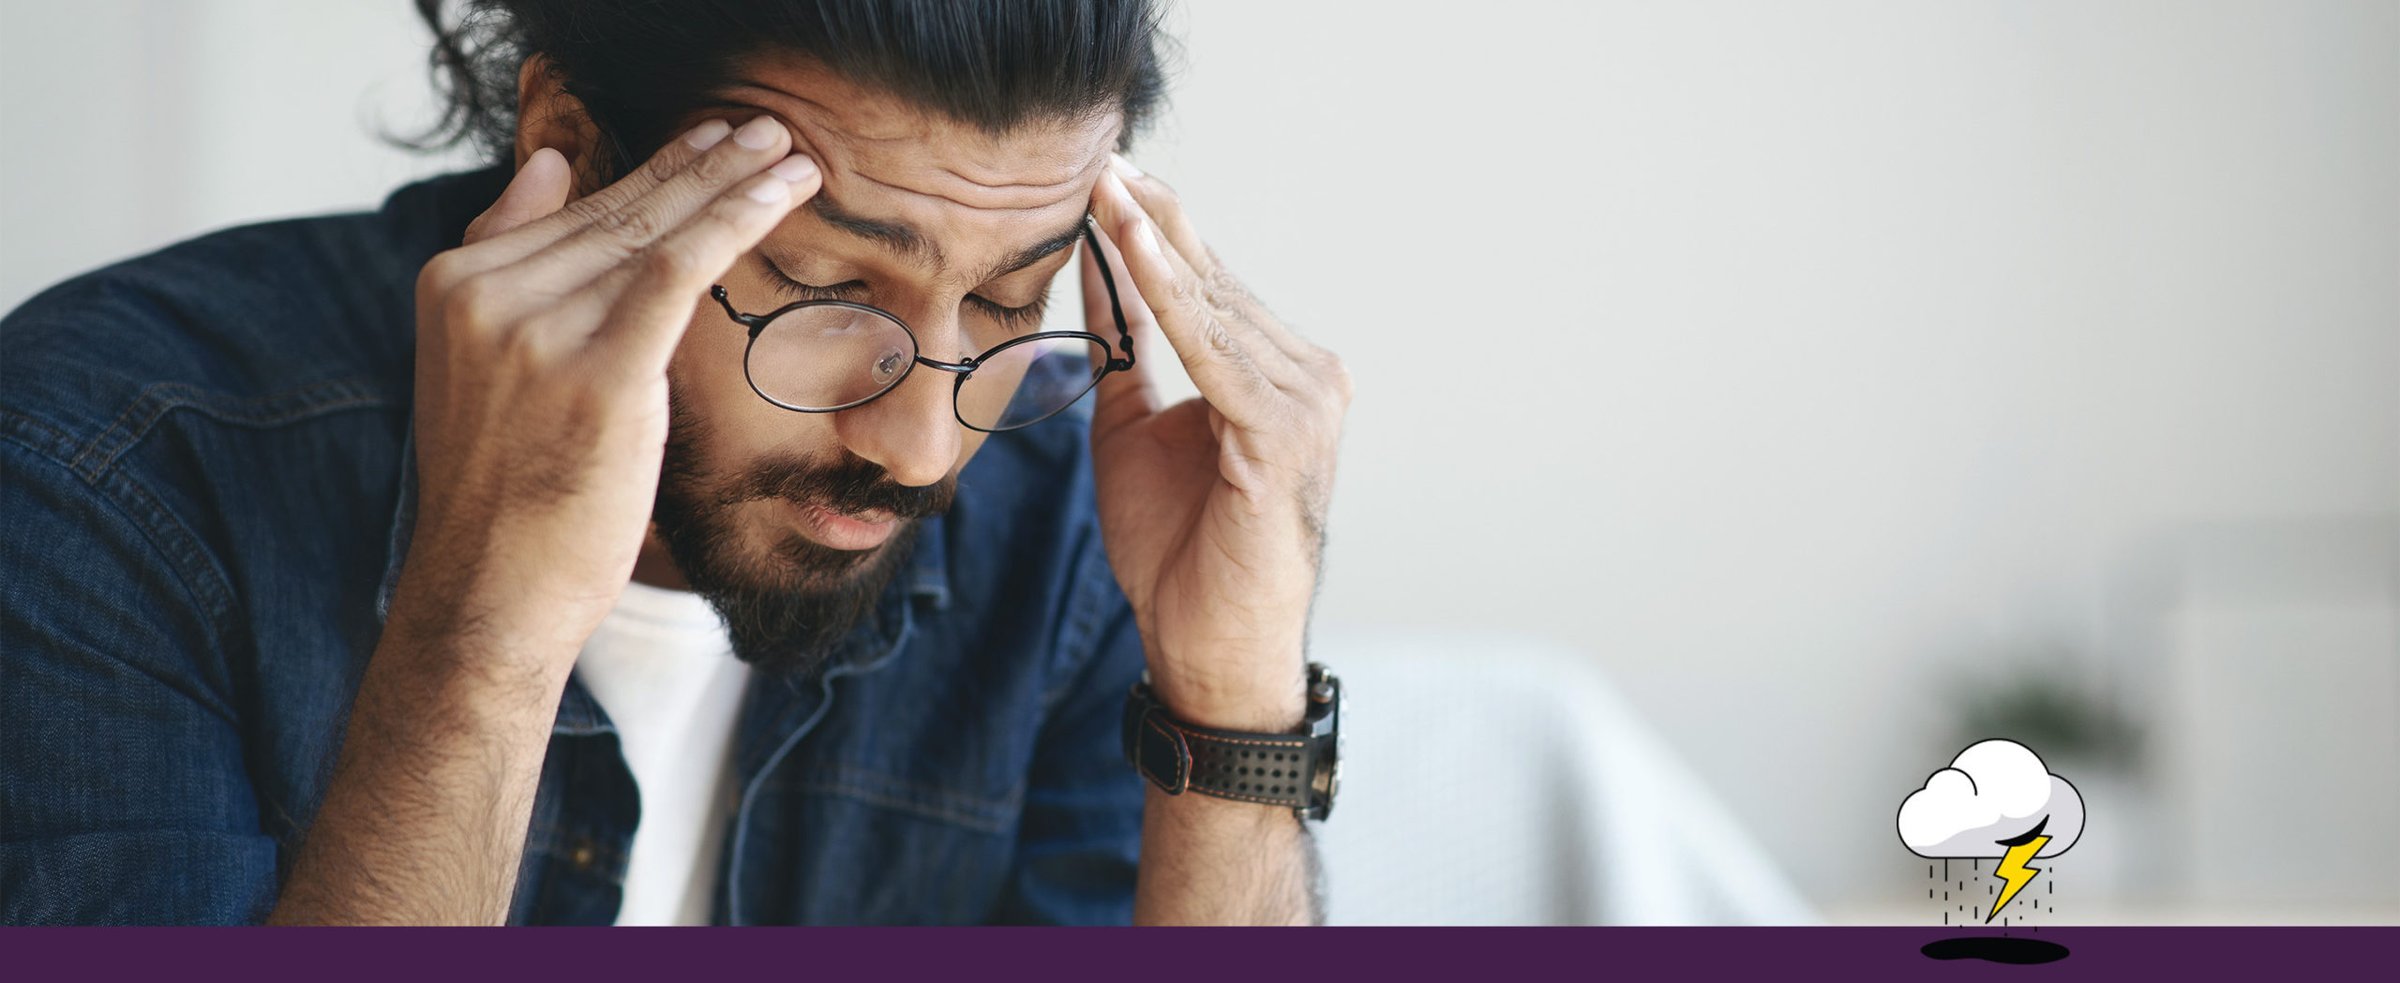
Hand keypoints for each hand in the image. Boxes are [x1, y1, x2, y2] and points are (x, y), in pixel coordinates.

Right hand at [397, 117, 820, 677]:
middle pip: (619, 213)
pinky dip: (735, 222)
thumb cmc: (506, 495)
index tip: (713, 142)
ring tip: (789, 154)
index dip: (654, 171)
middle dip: (702, 165)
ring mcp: (537, 330)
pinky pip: (678, 270)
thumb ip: (510, 262)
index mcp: (455, 285)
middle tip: (764, 131)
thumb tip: (551, 164)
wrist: (489, 594)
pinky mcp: (598, 372)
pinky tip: (781, 194)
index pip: (575, 212)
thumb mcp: (483, 366)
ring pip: (654, 232)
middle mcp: (488, 295)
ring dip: (733, 185)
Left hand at [1082, 158, 1352, 729]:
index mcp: (1278, 376)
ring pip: (1214, 305)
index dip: (1155, 229)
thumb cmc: (1180, 554)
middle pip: (1216, 280)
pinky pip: (1212, 348)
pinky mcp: (1282, 432)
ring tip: (1105, 185)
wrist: (1207, 649)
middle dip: (1154, 217)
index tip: (1103, 175)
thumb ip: (1124, 350)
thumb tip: (1096, 269)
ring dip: (1155, 243)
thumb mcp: (1132, 430)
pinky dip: (1168, 295)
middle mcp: (1308, 378)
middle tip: (1101, 155)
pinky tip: (1128, 246)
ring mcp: (1306, 403)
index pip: (1211, 285)